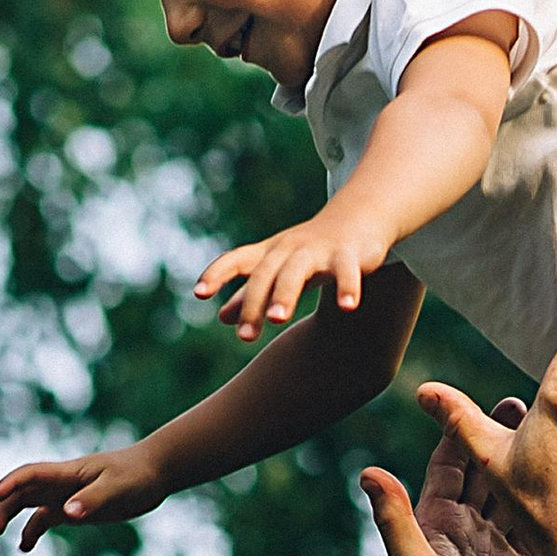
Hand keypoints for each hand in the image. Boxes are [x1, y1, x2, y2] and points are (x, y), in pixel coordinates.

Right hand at [0, 438, 169, 554]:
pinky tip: (23, 547)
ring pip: (28, 505)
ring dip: (10, 517)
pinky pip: (45, 519)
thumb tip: (68, 514)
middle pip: (22, 492)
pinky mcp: (74, 509)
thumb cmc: (137, 475)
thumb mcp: (117, 488)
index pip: (31, 475)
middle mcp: (61, 483)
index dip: (11, 484)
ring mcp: (66, 496)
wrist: (154, 473)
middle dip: (3, 508)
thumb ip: (92, 500)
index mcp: (68, 473)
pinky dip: (32, 531)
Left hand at [197, 215, 390, 340]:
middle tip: (246, 337)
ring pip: (297, 270)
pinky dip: (347, 287)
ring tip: (277, 319)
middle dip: (254, 303)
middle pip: (265, 274)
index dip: (216, 274)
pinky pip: (347, 271)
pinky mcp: (349, 254)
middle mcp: (289, 249)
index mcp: (269, 254)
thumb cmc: (309, 252)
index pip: (236, 260)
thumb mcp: (278, 270)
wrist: (358, 218)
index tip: (199, 294)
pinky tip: (347, 308)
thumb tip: (222, 318)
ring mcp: (318, 251)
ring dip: (286, 293)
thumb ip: (251, 294)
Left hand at [360, 400, 536, 555]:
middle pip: (483, 475)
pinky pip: (532, 529)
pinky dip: (545, 506)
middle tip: (532, 405)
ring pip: (510, 498)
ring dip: (526, 468)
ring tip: (553, 436)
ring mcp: (490, 555)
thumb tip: (367, 471)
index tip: (489, 397)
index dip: (466, 430)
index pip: (451, 465)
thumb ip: (396, 522)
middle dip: (502, 440)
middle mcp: (460, 536)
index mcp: (433, 528)